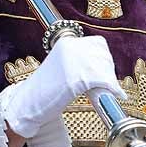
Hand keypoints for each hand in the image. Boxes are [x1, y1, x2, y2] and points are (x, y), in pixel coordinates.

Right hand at [3, 35, 124, 138]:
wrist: (29, 103)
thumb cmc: (46, 89)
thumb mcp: (62, 66)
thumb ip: (79, 60)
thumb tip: (103, 65)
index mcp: (66, 43)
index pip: (98, 43)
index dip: (106, 58)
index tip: (107, 70)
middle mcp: (71, 48)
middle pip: (103, 55)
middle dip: (109, 70)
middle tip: (109, 84)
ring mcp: (73, 62)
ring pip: (105, 68)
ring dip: (111, 80)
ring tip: (112, 91)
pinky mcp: (76, 78)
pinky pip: (103, 81)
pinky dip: (113, 88)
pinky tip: (117, 95)